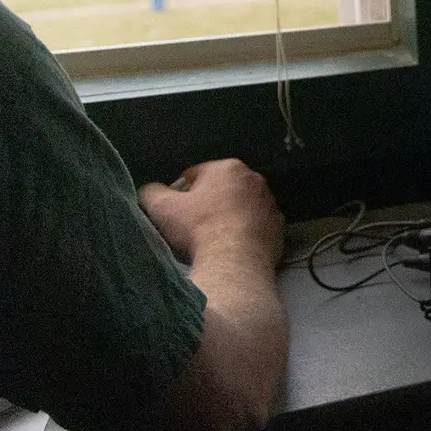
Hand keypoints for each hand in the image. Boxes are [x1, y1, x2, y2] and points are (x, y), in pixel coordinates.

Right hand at [140, 158, 282, 270]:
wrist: (234, 262)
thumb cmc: (197, 228)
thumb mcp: (161, 207)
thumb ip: (151, 192)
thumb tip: (151, 190)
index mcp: (228, 168)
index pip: (196, 174)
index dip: (180, 192)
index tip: (175, 210)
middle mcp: (255, 180)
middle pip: (221, 189)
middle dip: (207, 202)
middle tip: (192, 224)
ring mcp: (270, 204)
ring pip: (241, 207)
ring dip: (228, 217)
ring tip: (212, 237)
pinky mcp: (279, 227)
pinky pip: (256, 226)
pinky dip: (244, 232)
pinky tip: (232, 246)